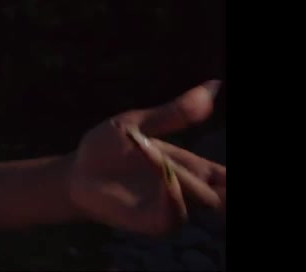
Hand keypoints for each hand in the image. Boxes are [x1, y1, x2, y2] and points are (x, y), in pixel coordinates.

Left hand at [68, 80, 225, 235]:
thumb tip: (214, 84)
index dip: (232, 176)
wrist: (74, 172)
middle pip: (226, 192)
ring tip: (155, 153)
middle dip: (227, 184)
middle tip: (222, 176)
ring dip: (189, 177)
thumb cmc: (106, 148)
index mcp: (189, 167)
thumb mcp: (138, 124)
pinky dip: (173, 192)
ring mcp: (173, 207)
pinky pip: (176, 212)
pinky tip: (163, 173)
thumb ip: (175, 112)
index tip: (230, 173)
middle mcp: (187, 190)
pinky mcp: (155, 221)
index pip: (226, 176)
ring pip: (206, 198)